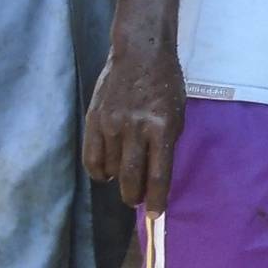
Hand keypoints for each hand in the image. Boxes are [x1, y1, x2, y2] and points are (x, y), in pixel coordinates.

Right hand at [84, 44, 185, 212]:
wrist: (140, 52)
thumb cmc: (165, 84)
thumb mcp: (176, 114)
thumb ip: (165, 144)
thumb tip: (155, 176)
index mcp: (162, 128)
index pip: (158, 175)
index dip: (156, 200)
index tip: (155, 214)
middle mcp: (135, 128)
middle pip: (131, 178)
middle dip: (134, 196)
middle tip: (137, 201)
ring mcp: (111, 124)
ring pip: (110, 170)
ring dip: (118, 182)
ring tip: (125, 180)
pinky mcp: (94, 120)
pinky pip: (91, 157)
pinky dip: (98, 171)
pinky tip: (106, 173)